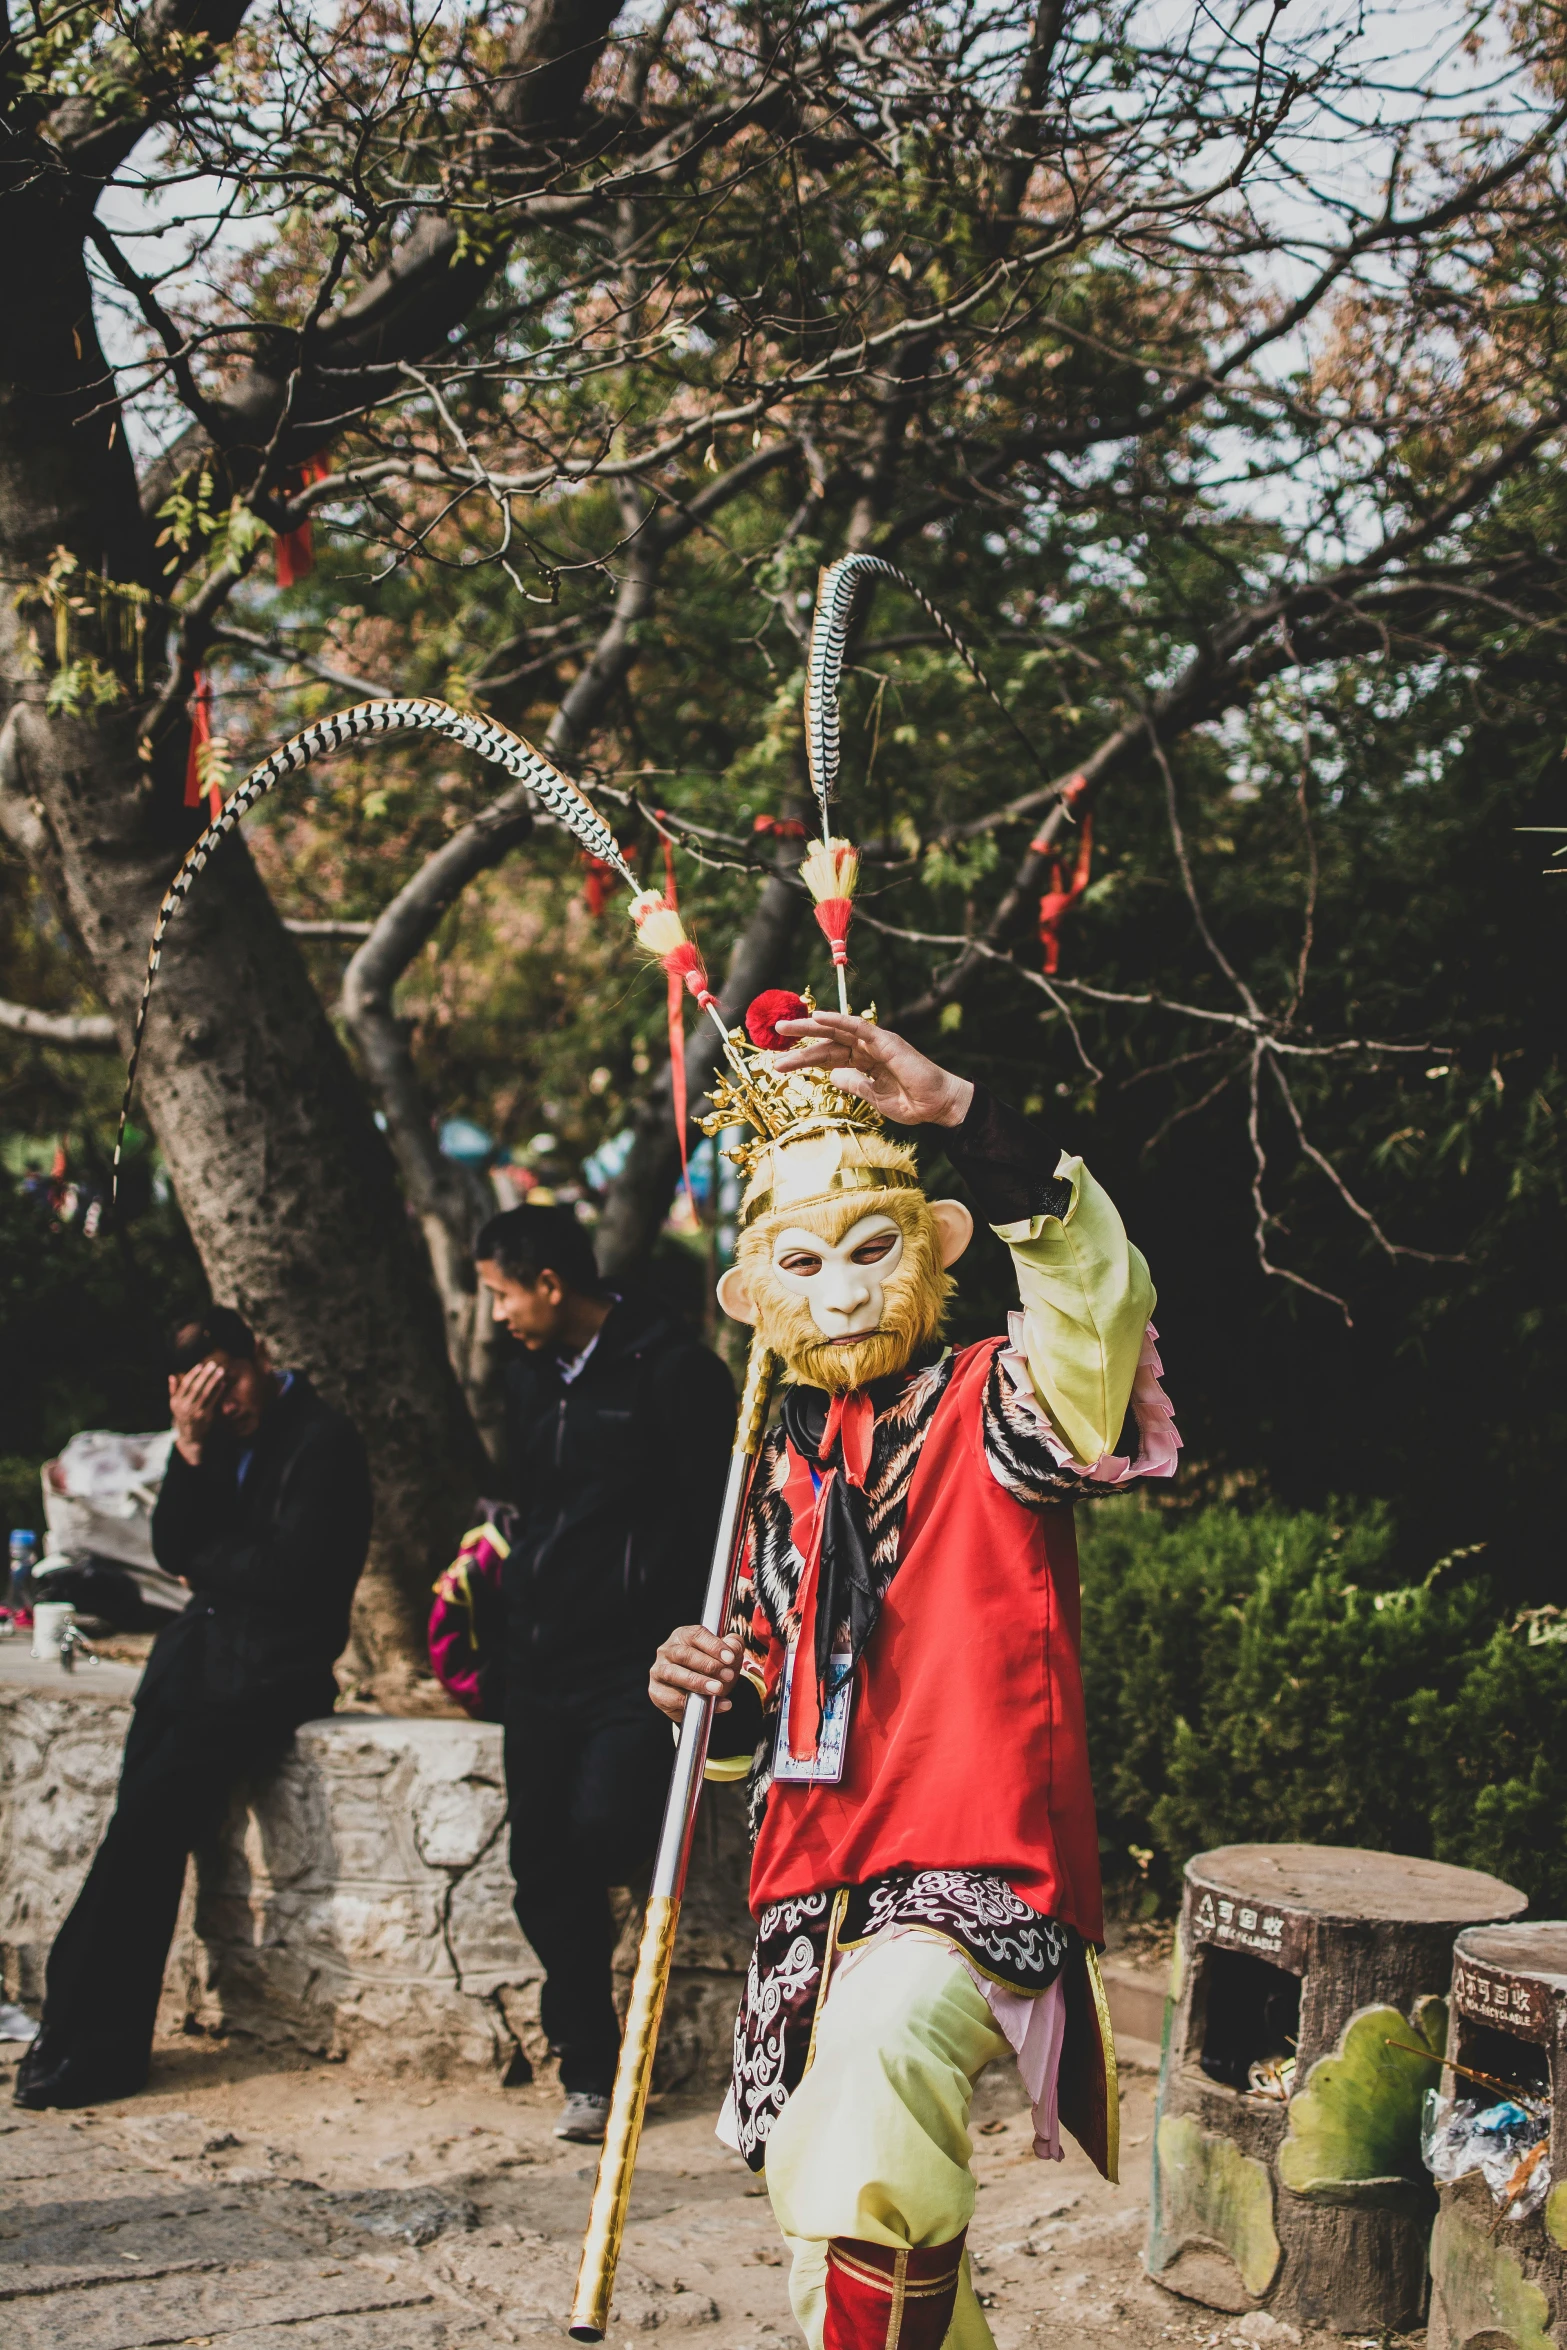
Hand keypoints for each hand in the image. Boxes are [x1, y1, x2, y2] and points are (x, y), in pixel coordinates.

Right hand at [168, 1359, 225, 1465]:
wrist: (189, 1435)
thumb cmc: (182, 1415)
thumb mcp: (174, 1404)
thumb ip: (173, 1390)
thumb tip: (172, 1375)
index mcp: (176, 1402)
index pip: (185, 1384)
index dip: (193, 1374)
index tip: (200, 1365)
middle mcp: (184, 1406)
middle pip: (196, 1387)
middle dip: (205, 1374)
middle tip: (213, 1364)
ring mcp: (195, 1412)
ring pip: (206, 1393)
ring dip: (214, 1381)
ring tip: (220, 1371)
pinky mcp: (205, 1416)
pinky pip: (213, 1401)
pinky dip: (218, 1391)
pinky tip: (223, 1383)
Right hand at [650, 1624, 740, 1723]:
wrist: (698, 1694)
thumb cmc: (711, 1668)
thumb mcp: (727, 1656)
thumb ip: (733, 1647)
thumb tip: (733, 1647)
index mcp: (683, 1636)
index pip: (696, 1635)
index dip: (714, 1646)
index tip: (730, 1658)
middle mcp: (667, 1650)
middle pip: (684, 1654)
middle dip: (708, 1665)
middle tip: (728, 1675)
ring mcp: (658, 1670)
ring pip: (674, 1673)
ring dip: (698, 1682)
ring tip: (717, 1689)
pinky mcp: (656, 1691)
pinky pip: (672, 1698)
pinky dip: (692, 1703)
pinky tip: (712, 1705)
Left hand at [773, 1012, 973, 1127]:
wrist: (938, 1106)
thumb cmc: (912, 1102)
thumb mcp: (874, 1097)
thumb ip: (853, 1084)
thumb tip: (832, 1076)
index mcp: (863, 1061)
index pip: (828, 1056)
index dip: (804, 1058)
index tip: (780, 1063)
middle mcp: (867, 1048)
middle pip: (827, 1040)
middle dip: (800, 1037)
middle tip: (774, 1034)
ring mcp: (876, 1042)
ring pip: (837, 1030)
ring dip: (810, 1026)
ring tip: (784, 1027)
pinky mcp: (886, 1041)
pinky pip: (858, 1027)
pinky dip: (838, 1020)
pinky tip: (818, 1017)